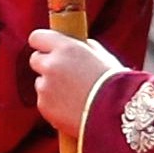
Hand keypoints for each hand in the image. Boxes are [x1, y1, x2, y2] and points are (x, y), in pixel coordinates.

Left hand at [25, 27, 121, 141]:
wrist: (118, 115)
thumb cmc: (116, 84)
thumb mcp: (103, 58)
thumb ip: (85, 48)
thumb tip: (77, 43)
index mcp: (66, 48)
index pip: (37, 37)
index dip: (43, 44)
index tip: (47, 48)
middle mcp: (51, 65)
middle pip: (35, 59)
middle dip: (46, 65)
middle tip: (64, 74)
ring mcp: (45, 86)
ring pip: (41, 82)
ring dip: (52, 87)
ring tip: (76, 95)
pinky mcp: (43, 105)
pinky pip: (44, 101)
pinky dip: (54, 104)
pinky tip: (73, 108)